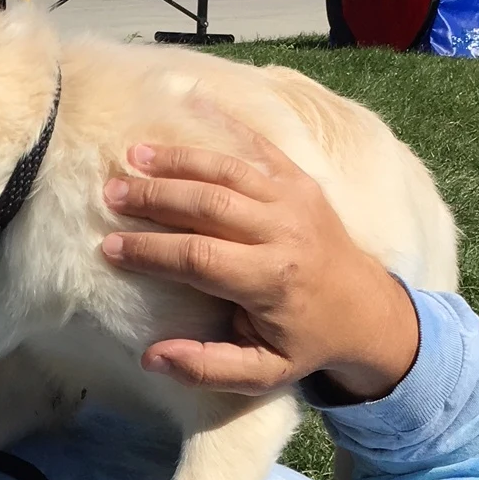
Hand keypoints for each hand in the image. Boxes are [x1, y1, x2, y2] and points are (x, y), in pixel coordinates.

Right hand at [101, 112, 419, 399]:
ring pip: (227, 170)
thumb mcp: (263, 371)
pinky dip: (222, 126)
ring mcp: (294, 199)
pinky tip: (187, 107)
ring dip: (178, 160)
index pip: (198, 258)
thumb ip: (208, 367)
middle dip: (155, 197)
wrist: (367, 310)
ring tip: (134, 155)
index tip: (111, 248)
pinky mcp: (300, 180)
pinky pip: (257, 147)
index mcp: (271, 280)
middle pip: (208, 204)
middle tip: (112, 193)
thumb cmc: (304, 341)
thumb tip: (152, 357)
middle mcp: (283, 232)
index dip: (151, 251)